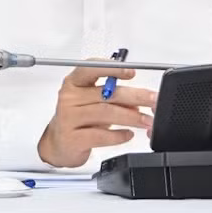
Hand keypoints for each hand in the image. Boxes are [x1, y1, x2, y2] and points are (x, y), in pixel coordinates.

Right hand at [36, 61, 157, 167]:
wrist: (59, 144)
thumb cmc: (77, 118)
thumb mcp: (93, 104)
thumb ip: (113, 100)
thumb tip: (138, 102)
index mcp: (74, 83)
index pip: (91, 68)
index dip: (112, 69)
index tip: (131, 72)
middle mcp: (70, 97)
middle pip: (106, 93)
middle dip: (134, 96)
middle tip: (152, 100)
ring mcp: (70, 118)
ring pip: (106, 113)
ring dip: (132, 117)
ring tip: (147, 121)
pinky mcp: (74, 138)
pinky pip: (101, 135)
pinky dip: (119, 135)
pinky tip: (128, 134)